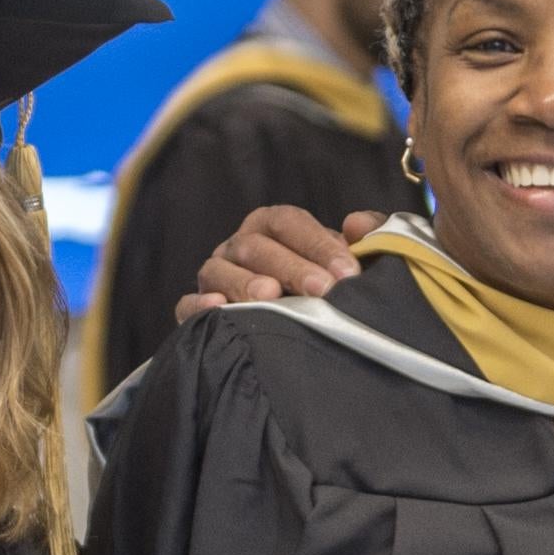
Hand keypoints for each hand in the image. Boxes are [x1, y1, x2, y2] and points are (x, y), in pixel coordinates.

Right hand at [178, 205, 381, 324]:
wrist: (295, 331)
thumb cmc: (323, 287)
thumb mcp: (347, 261)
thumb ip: (366, 237)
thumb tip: (358, 224)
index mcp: (272, 227)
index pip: (289, 223)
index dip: (318, 244)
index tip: (349, 271)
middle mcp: (239, 246)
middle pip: (257, 246)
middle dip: (291, 267)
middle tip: (323, 289)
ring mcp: (214, 276)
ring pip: (220, 271)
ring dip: (246, 283)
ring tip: (271, 296)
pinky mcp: (195, 310)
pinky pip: (187, 305)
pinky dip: (199, 306)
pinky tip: (219, 309)